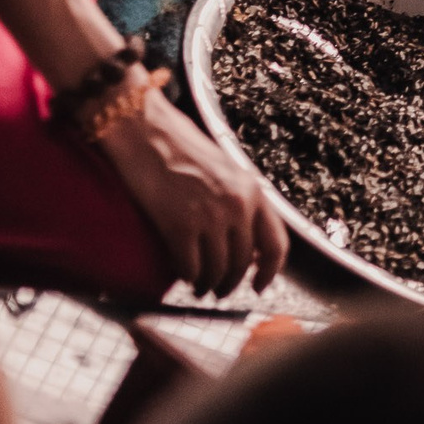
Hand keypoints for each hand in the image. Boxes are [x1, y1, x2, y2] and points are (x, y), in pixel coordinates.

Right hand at [96, 90, 288, 295]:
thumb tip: (246, 244)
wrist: (146, 132)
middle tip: (220, 291)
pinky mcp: (179, 226)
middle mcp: (238, 206)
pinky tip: (184, 278)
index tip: (259, 286)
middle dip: (232, 283)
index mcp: (254, 191)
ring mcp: (209, 216)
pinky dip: (188, 278)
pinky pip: (190, 268)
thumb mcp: (227, 172)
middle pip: (243, 263)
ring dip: (209, 285)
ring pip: (217, 271)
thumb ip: (241, 203)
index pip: (276, 245)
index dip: (271, 273)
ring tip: (200, 288)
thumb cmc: (182, 149)